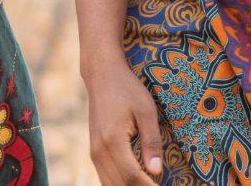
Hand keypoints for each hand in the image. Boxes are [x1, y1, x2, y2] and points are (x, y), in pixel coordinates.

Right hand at [83, 58, 164, 183]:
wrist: (102, 75)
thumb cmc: (127, 89)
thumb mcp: (146, 110)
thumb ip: (152, 141)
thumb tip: (157, 171)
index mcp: (112, 140)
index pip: (131, 176)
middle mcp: (99, 151)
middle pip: (119, 185)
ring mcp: (94, 152)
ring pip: (109, 185)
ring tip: (149, 183)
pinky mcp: (94, 151)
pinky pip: (105, 177)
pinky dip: (120, 184)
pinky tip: (136, 180)